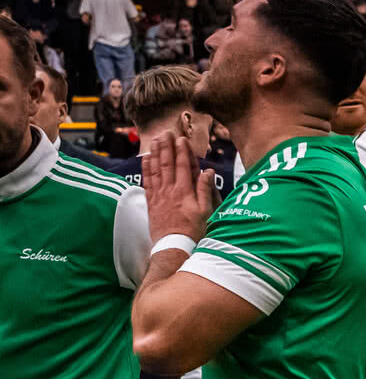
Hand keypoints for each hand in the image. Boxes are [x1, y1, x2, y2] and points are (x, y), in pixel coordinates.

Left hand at [140, 126, 215, 247]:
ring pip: (156, 169)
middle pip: (167, 163)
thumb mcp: (206, 211)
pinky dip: (146, 167)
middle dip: (167, 147)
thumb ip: (205, 190)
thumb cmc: (193, 231)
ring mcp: (159, 195)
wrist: (174, 246)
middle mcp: (170, 190)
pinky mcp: (152, 201)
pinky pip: (147, 180)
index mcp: (184, 191)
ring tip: (156, 140)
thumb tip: (207, 171)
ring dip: (156, 153)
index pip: (183, 166)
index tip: (181, 139)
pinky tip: (146, 158)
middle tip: (166, 133)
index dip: (182, 151)